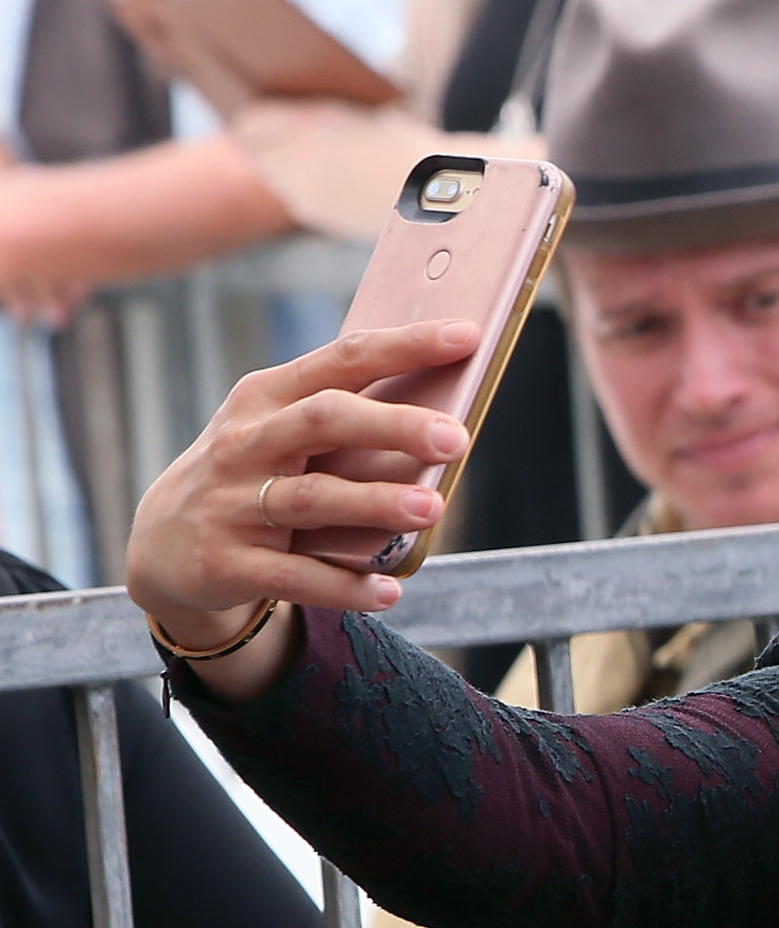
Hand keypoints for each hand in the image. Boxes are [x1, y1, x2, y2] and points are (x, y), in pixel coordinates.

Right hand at [126, 321, 474, 692]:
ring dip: (374, 503)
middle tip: (455, 438)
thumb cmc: (252, 476)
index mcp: (267, 398)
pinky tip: (389, 592)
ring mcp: (232, 503)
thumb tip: (445, 418)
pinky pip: (294, 575)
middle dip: (392, 425)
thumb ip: (345, 420)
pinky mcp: (226, 562)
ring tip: (431, 508)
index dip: (404, 346)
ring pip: (311, 497)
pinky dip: (343, 585)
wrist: (163, 545)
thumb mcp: (279, 434)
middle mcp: (246, 443)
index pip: (342, 359)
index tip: (466, 334)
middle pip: (324, 420)